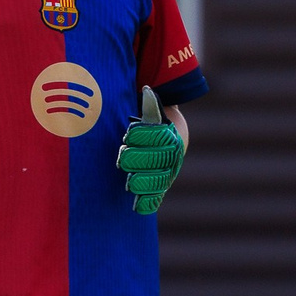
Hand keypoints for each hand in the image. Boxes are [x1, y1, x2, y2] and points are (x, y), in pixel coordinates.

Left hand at [116, 88, 185, 214]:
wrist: (170, 141)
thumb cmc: (152, 125)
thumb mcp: (151, 113)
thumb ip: (148, 105)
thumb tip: (146, 89)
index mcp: (170, 137)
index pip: (157, 137)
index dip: (141, 137)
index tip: (128, 134)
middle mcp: (172, 157)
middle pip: (156, 160)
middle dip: (137, 159)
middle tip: (123, 158)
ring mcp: (168, 173)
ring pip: (158, 181)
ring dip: (142, 182)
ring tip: (129, 181)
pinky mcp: (161, 187)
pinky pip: (156, 197)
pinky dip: (147, 203)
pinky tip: (137, 206)